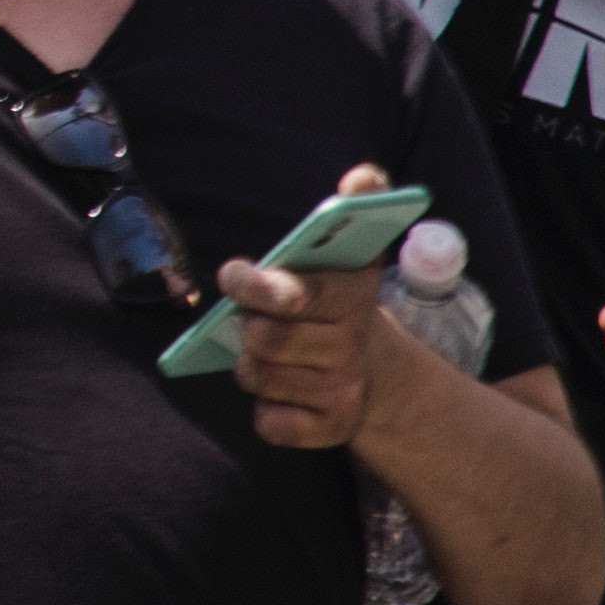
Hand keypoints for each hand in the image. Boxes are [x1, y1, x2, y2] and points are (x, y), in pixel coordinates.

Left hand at [223, 161, 408, 449]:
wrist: (373, 369)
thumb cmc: (334, 301)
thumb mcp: (348, 254)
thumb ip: (357, 207)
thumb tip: (367, 176)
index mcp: (351, 299)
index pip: (300, 294)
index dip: (260, 287)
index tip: (232, 275)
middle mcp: (350, 348)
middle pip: (269, 340)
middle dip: (247, 326)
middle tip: (245, 317)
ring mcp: (342, 390)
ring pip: (259, 377)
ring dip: (249, 365)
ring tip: (263, 352)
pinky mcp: (330, 428)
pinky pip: (273, 425)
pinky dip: (267, 414)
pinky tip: (278, 397)